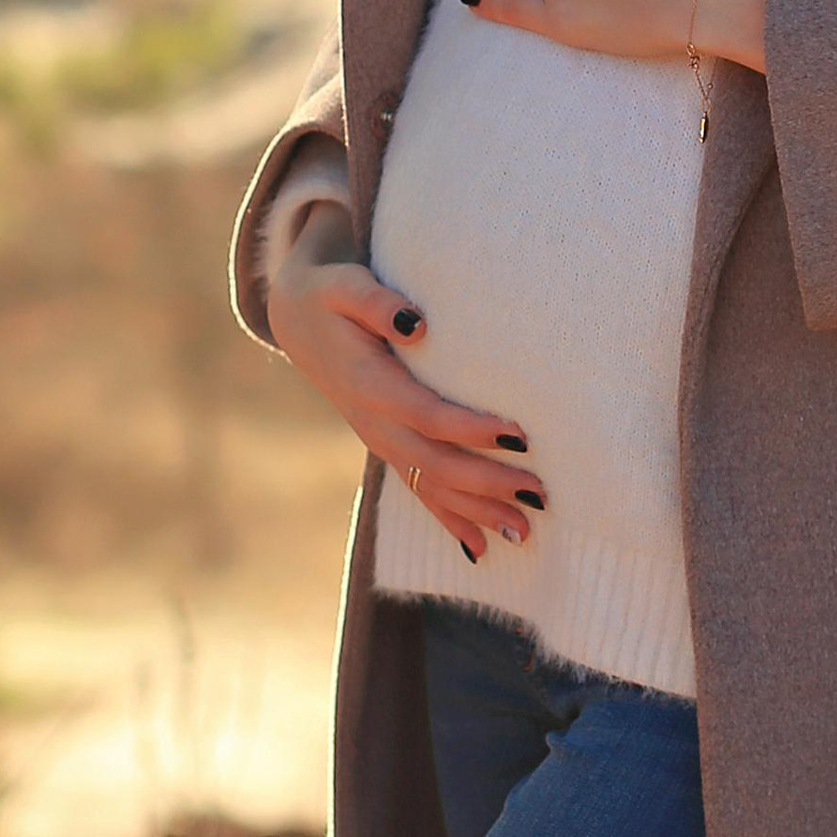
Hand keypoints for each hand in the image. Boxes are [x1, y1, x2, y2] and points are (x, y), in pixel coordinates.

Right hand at [264, 215, 545, 560]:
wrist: (298, 318)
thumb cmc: (330, 296)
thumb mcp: (346, 286)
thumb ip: (377, 303)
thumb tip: (415, 324)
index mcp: (368, 384)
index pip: (426, 414)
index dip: (470, 429)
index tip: (519, 436)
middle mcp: (373, 422)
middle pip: (434, 462)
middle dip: (486, 483)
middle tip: (537, 494)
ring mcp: (380, 439)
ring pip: (429, 485)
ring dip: (476, 511)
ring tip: (524, 533)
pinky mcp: (388, 445)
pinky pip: (418, 490)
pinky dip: (449, 521)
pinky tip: (480, 550)